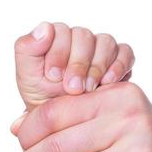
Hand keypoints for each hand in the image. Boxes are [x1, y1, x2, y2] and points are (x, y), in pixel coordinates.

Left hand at [13, 22, 133, 108]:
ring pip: (105, 42)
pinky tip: (108, 83)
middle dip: (78, 63)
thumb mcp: (28, 77)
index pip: (61, 31)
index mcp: (55, 38)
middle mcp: (78, 39)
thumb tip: (44, 27)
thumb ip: (27, 49)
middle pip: (84, 36)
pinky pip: (125, 52)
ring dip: (96, 66)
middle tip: (72, 88)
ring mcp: (100, 48)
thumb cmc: (44, 98)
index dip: (58, 52)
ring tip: (88, 89)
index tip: (53, 76)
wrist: (65, 123)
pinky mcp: (119, 59)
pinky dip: (118, 66)